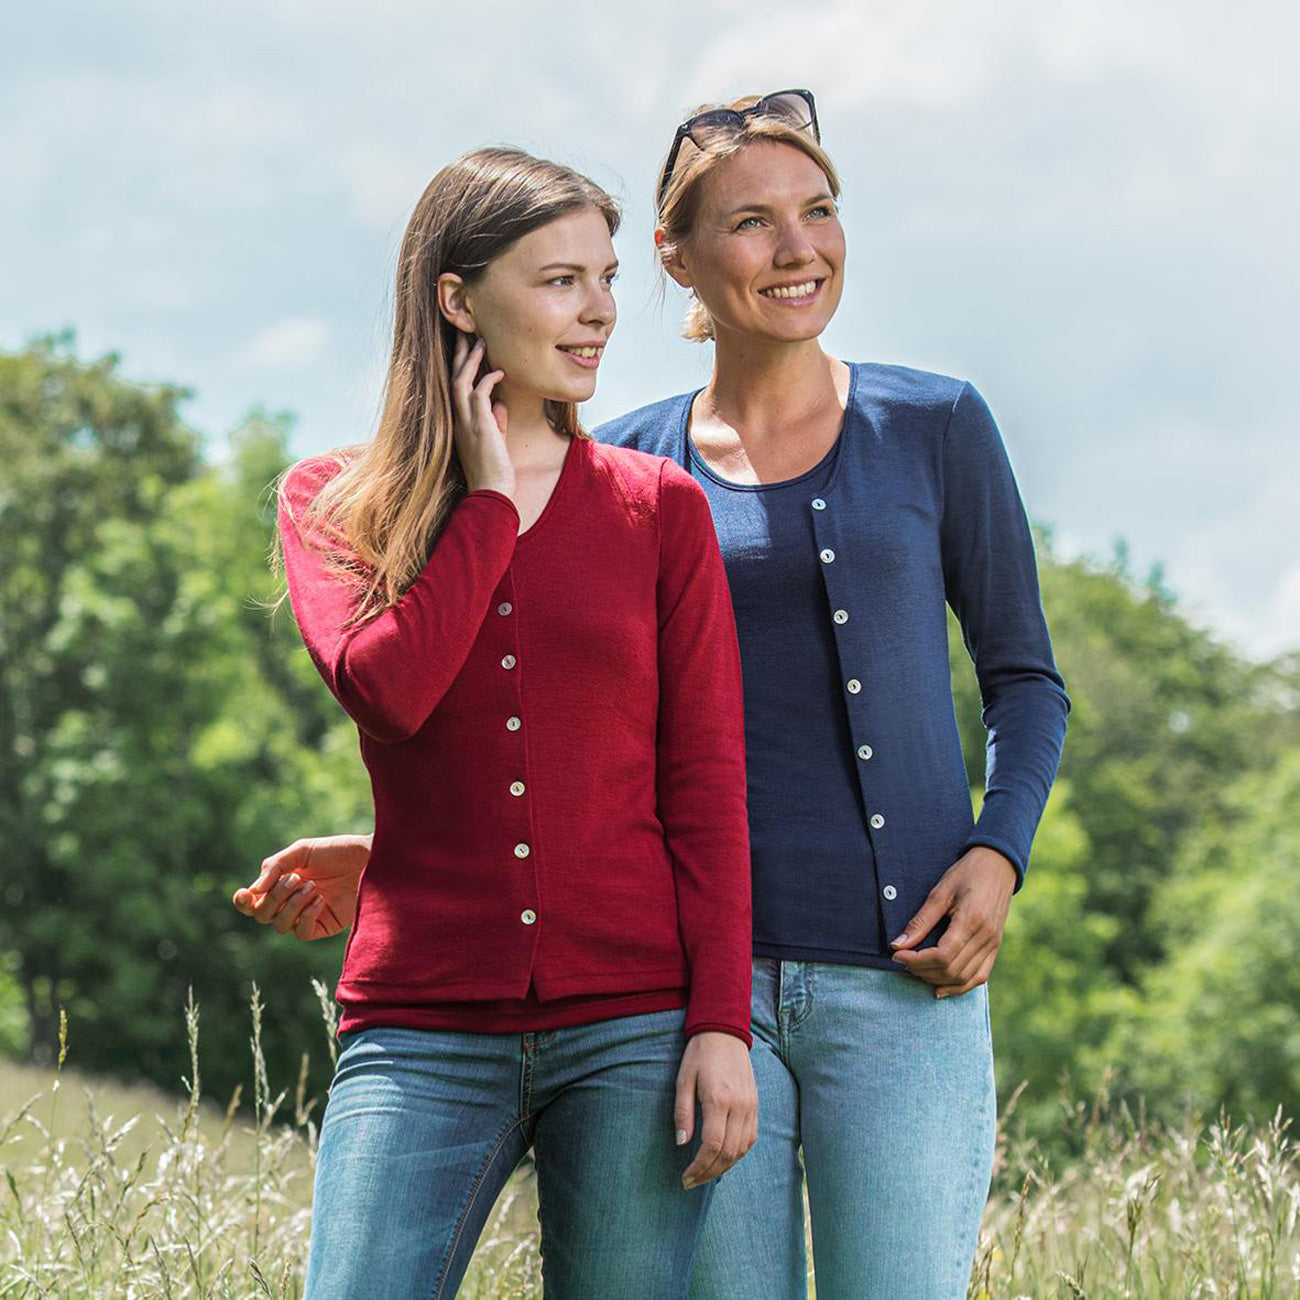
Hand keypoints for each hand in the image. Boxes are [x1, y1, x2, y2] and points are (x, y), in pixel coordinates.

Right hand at [231, 834, 371, 940]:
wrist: (372, 859)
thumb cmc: (339, 851)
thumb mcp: (303, 850)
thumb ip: (275, 866)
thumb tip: (253, 891)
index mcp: (283, 882)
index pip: (254, 900)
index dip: (243, 902)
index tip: (243, 894)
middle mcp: (293, 900)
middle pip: (262, 914)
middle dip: (273, 897)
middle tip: (296, 879)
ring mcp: (308, 914)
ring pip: (280, 926)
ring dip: (291, 906)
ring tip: (313, 887)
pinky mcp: (325, 925)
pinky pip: (302, 932)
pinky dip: (305, 916)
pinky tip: (321, 900)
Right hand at [451, 332, 514, 497]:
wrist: (491, 494)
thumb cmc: (494, 471)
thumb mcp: (494, 441)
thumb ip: (495, 421)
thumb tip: (499, 404)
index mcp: (460, 422)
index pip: (457, 387)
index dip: (461, 366)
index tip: (467, 348)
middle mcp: (458, 419)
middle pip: (454, 378)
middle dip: (460, 354)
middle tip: (466, 332)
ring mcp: (466, 422)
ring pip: (462, 381)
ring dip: (471, 360)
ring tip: (480, 341)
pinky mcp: (479, 425)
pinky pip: (480, 393)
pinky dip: (488, 379)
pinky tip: (499, 371)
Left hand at [674, 1031, 757, 1189]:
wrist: (725, 1032)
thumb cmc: (699, 1054)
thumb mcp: (683, 1079)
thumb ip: (683, 1112)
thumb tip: (682, 1143)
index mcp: (719, 1099)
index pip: (712, 1145)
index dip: (699, 1167)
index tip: (686, 1177)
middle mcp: (739, 1105)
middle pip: (728, 1152)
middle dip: (709, 1172)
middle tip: (692, 1181)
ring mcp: (751, 1106)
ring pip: (742, 1149)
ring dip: (724, 1166)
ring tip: (705, 1173)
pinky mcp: (755, 1104)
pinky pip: (750, 1138)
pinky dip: (738, 1153)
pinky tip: (723, 1157)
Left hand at [888, 846, 1016, 996]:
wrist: (998, 866)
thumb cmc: (967, 874)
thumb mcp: (940, 892)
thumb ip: (920, 921)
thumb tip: (898, 944)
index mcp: (972, 921)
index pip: (942, 955)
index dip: (916, 960)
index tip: (896, 954)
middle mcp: (986, 937)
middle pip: (951, 970)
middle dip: (922, 970)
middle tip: (902, 959)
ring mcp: (994, 945)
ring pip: (964, 978)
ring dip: (937, 980)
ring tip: (916, 970)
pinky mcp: (996, 948)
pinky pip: (979, 977)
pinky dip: (959, 987)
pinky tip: (940, 988)